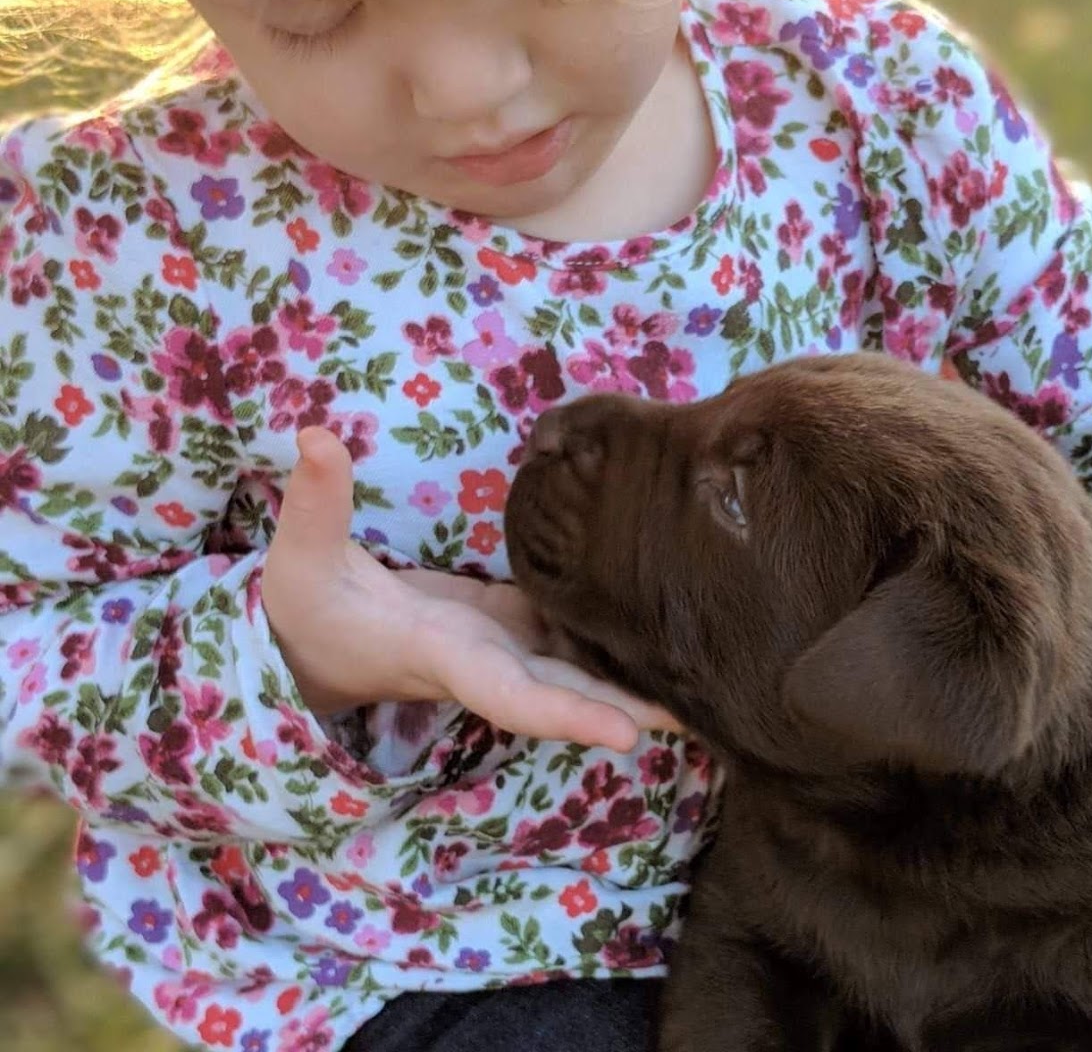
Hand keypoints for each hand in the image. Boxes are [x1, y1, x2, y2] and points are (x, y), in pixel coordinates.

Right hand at [260, 426, 678, 750]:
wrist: (315, 639)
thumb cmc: (304, 608)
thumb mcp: (298, 559)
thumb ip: (314, 503)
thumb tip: (313, 436)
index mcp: (443, 654)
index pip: (508, 694)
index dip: (566, 715)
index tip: (627, 735)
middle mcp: (485, 661)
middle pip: (566, 693)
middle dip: (630, 706)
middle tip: (708, 711)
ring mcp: (503, 645)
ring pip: (578, 666)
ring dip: (637, 672)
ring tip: (712, 670)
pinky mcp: (511, 622)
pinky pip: (570, 632)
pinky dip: (613, 629)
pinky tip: (662, 612)